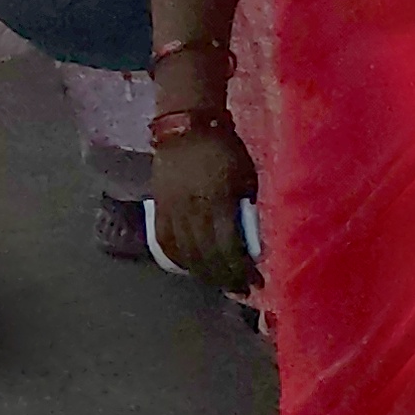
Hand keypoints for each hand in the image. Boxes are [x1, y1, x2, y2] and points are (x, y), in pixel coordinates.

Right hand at [150, 124, 260, 292]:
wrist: (186, 126)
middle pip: (206, 255)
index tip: (255, 280)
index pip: (228, 247)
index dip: (242, 268)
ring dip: (202, 271)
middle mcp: (192, 210)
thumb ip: (247, 207)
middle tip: (239, 288)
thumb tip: (254, 236)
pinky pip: (165, 239)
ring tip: (217, 281)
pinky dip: (177, 257)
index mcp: (217, 202)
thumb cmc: (224, 148)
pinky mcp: (159, 204)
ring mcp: (172, 208)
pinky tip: (188, 266)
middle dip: (224, 276)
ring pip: (185, 251)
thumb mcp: (246, 176)